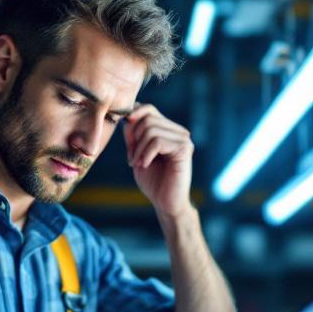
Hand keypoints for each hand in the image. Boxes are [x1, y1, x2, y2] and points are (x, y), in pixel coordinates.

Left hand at [124, 105, 195, 220]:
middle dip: (134, 138)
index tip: (128, 143)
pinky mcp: (185, 149)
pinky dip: (146, 154)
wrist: (166, 203)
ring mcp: (183, 139)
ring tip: (139, 164)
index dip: (132, 120)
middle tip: (132, 159)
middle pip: (147, 117)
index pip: (147, 108)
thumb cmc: (152, 180)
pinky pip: (158, 141)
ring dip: (138, 149)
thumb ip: (133, 134)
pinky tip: (146, 165)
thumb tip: (128, 116)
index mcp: (167, 129)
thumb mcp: (136, 153)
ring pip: (151, 129)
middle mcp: (177, 131)